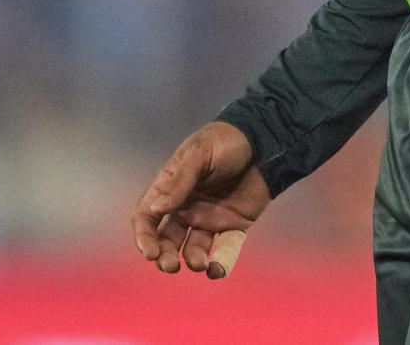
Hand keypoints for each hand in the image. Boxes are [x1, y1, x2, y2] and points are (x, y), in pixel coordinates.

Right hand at [131, 120, 272, 278]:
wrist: (264, 140)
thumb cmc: (226, 140)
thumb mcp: (200, 154)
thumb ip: (179, 182)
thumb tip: (154, 210)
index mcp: (171, 187)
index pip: (147, 217)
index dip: (144, 237)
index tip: (151, 253)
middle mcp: (186, 206)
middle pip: (166, 239)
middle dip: (165, 256)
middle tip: (171, 266)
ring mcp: (209, 217)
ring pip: (193, 248)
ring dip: (192, 260)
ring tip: (200, 263)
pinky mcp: (233, 225)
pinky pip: (224, 249)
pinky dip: (220, 263)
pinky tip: (218, 269)